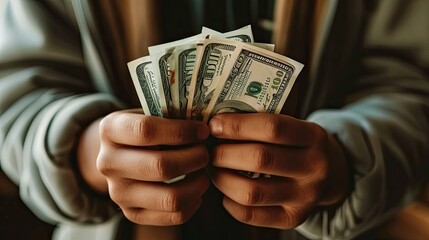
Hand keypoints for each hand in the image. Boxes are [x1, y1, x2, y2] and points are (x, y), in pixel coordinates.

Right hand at [96, 110, 209, 225]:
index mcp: (110, 129)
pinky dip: (194, 202)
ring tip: (204, 172)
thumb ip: (173, 116)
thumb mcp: (151, 113)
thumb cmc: (146, 130)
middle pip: (161, 166)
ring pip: (170, 197)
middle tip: (206, 153)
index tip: (203, 130)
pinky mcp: (132, 213)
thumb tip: (209, 127)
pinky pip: (174, 215)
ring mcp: (118, 192)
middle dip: (194, 158)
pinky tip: (196, 188)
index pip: (146, 130)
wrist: (120, 155)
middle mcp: (107, 163)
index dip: (181, 130)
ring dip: (197, 184)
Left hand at [208, 113, 348, 228]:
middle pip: (259, 159)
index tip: (214, 125)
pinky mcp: (293, 219)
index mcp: (314, 137)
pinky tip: (226, 190)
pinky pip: (251, 214)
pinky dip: (230, 202)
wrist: (329, 174)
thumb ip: (261, 123)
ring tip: (214, 169)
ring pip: (251, 192)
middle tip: (209, 149)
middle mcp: (315, 168)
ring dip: (222, 179)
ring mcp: (305, 197)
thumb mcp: (292, 126)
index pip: (272, 128)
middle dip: (224, 153)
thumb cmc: (297, 144)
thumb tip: (215, 124)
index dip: (237, 126)